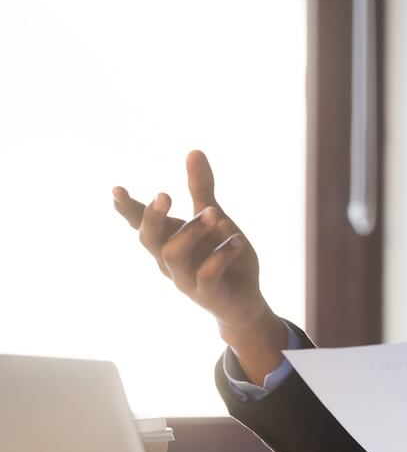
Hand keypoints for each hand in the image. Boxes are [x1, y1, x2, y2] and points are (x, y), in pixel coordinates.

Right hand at [112, 150, 284, 380]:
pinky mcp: (207, 293)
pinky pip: (207, 274)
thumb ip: (202, 189)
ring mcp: (185, 279)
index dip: (128, 208)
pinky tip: (237, 242)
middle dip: (153, 217)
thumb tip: (194, 150)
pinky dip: (221, 255)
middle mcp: (170, 260)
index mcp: (169, 240)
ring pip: (173, 255)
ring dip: (192, 231)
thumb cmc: (224, 258)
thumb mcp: (216, 218)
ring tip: (215, 215)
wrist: (245, 301)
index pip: (141, 223)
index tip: (117, 189)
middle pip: (148, 239)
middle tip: (165, 194)